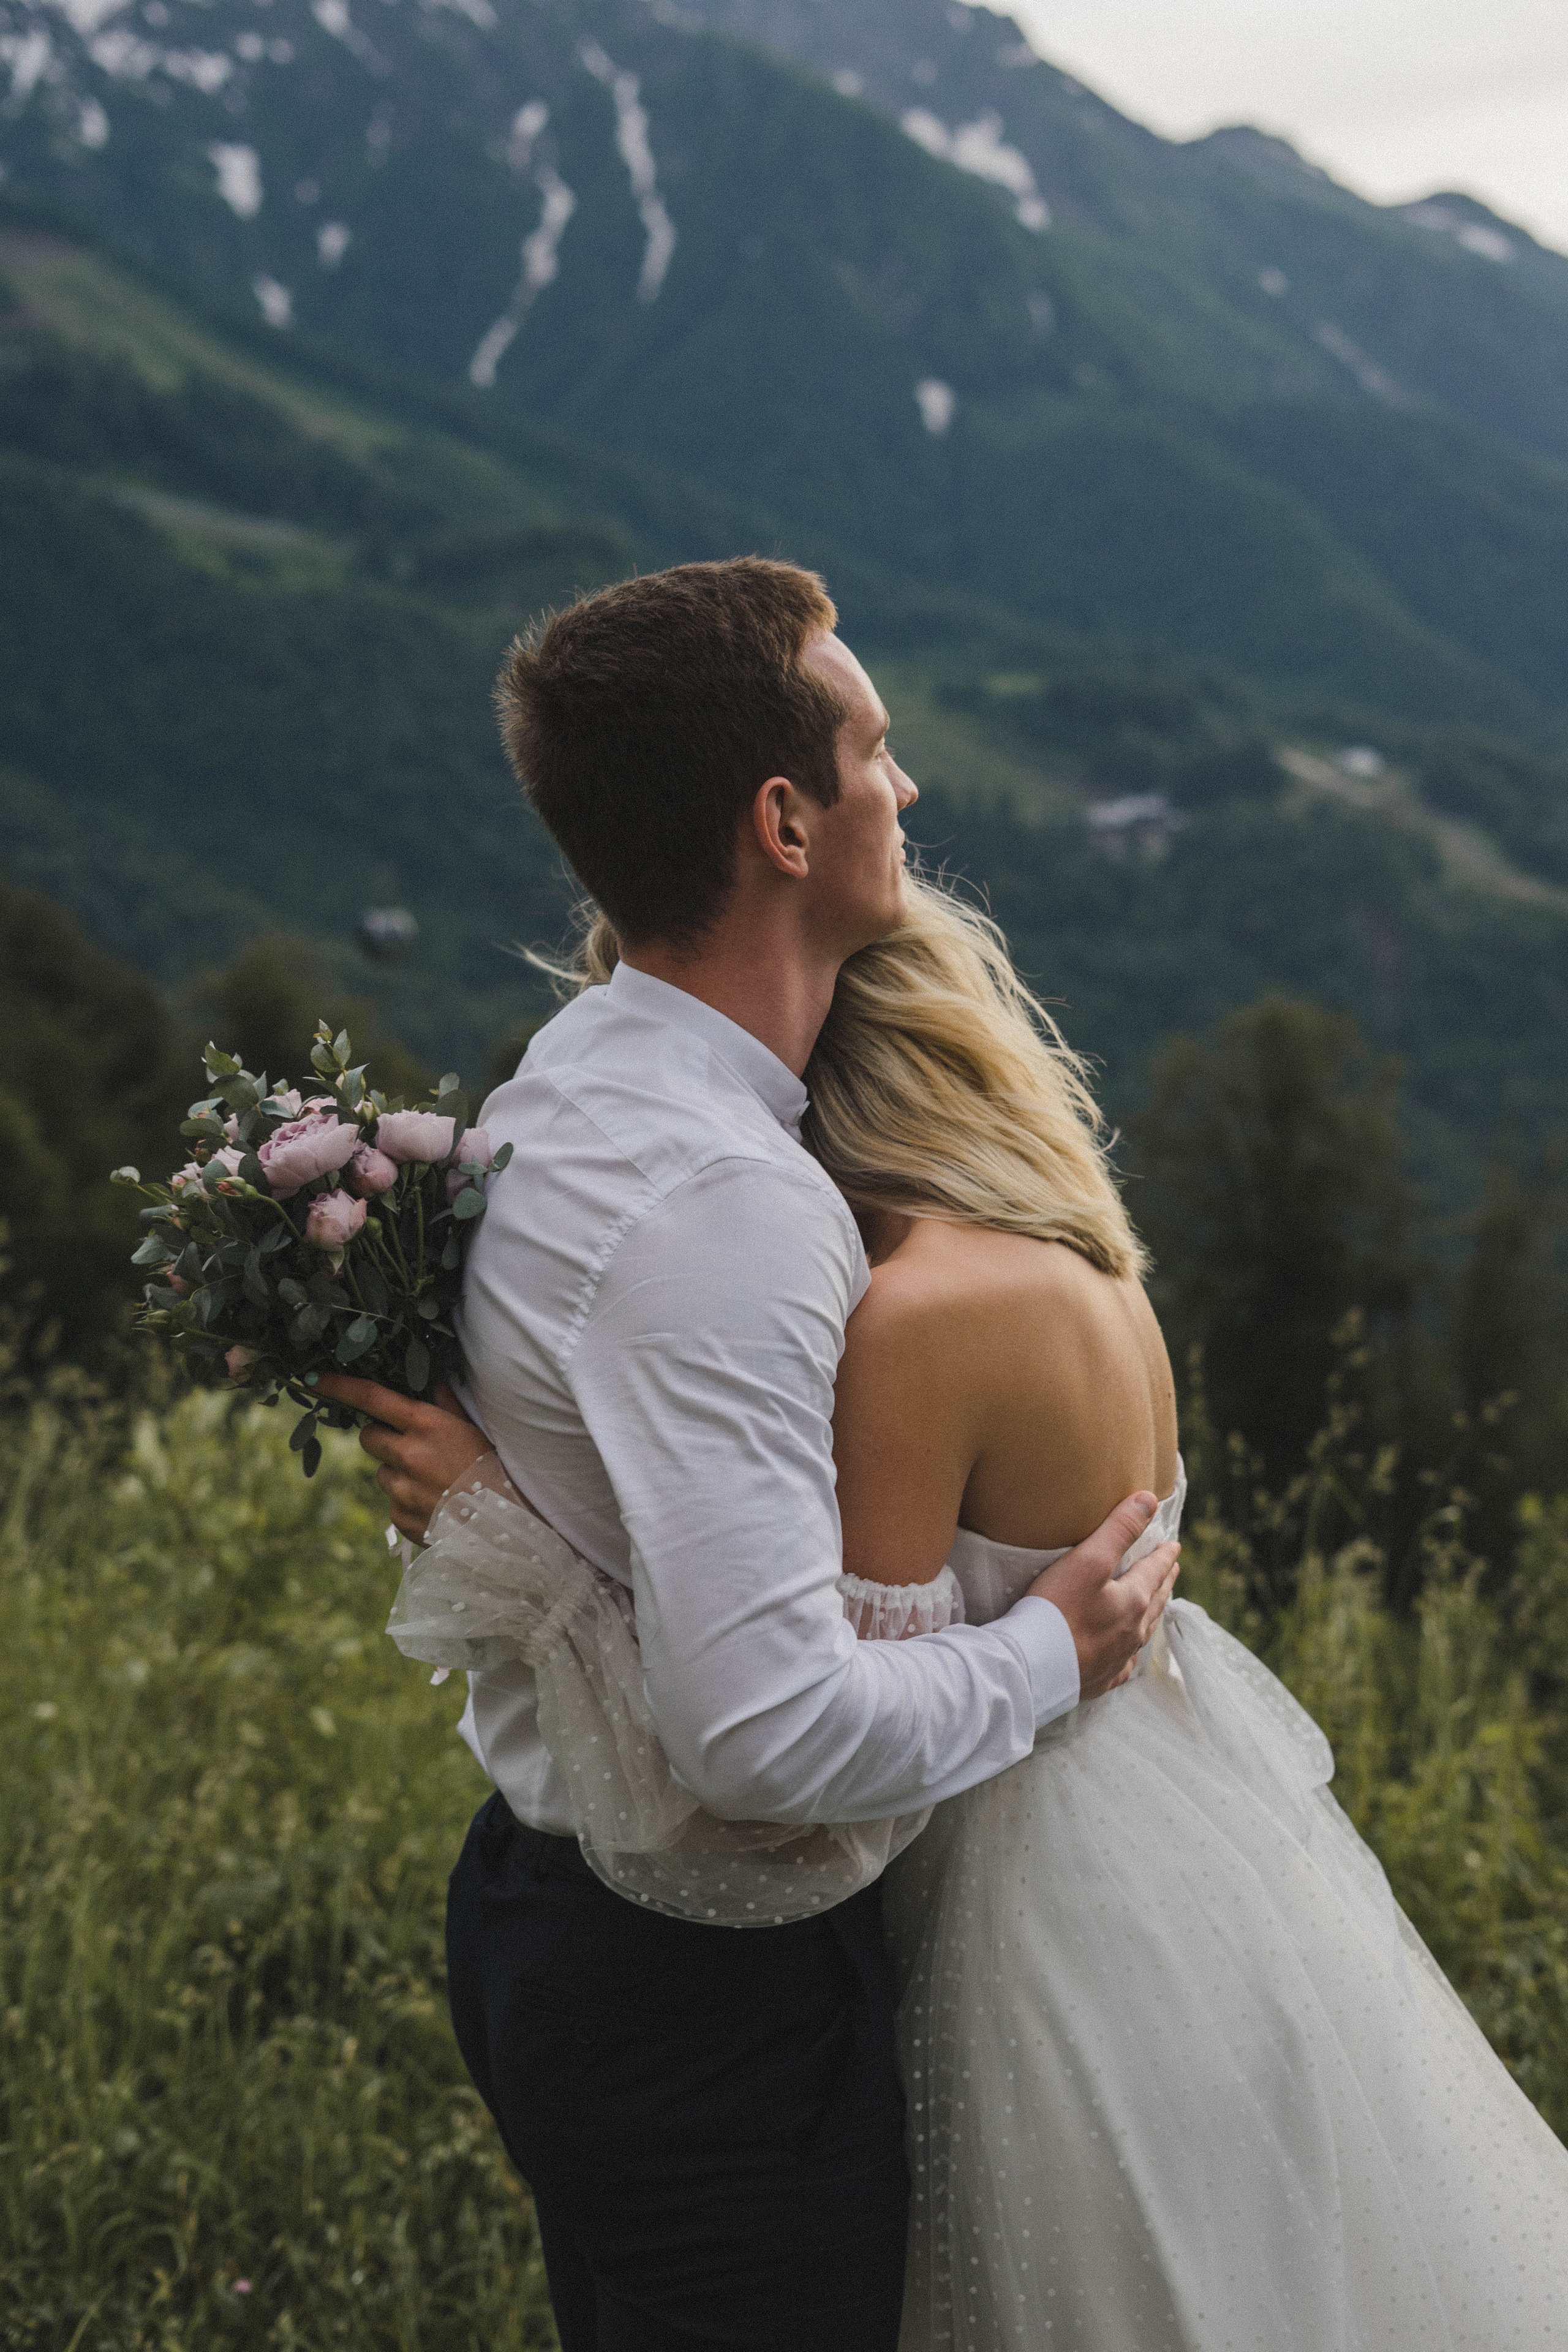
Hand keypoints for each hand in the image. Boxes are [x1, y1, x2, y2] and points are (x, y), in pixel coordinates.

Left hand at [313, 1373, 495, 1542]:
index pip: (371, 1397)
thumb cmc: (492, 1469)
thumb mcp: (473, 1429)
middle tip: (413, 1448)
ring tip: (434, 1483)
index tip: (312, 1377)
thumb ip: (444, 1404)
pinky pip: (393, 1503)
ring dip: (400, 1473)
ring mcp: (400, 1489)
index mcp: (425, 1424)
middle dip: (383, 1438)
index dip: (338, 1386)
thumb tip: (429, 1381)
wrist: (505, 1526)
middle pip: (368, 1437)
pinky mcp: (399, 1517)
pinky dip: (408, 1502)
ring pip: (383, 1473)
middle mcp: (407, 1454)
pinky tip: (436, 1505)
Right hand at [1026, 1493, 1179, 1700]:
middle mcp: (1132, 1632)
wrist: (1032, 1666)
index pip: (1155, 1571)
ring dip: (1150, 1614)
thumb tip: (1149, 1500)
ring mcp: (1116, 1658)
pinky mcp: (1098, 1679)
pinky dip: (1128, 1652)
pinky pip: (1122, 1664)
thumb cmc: (1057, 1609)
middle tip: (1170, 1571)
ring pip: (1142, 1632)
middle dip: (1163, 1582)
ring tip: (1154, 1605)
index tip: (1173, 1546)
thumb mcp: (1088, 1559)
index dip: (1164, 1555)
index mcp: (1134, 1601)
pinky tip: (1125, 1655)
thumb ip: (1119, 1529)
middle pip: (1154, 1601)